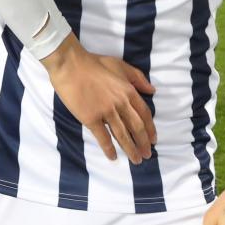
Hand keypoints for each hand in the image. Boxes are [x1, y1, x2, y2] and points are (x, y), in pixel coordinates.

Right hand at [42, 36, 156, 163]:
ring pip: (123, 135)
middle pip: (137, 128)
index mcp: (129, 91)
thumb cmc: (93, 63)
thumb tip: (152, 90)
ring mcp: (106, 112)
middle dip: (143, 144)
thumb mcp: (120, 65)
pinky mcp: (91, 118)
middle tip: (146, 155)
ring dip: (130, 150)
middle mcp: (121, 103)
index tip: (153, 140)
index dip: (150, 129)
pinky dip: (109, 149)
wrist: (70, 65)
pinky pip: (103, 138)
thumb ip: (137, 77)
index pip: (144, 114)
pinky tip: (113, 157)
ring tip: (136, 160)